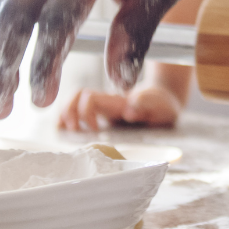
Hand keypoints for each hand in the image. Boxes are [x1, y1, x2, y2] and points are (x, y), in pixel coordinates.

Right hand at [58, 86, 181, 131]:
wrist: (165, 100)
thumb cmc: (161, 105)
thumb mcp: (160, 105)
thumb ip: (147, 104)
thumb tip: (130, 109)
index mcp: (117, 101)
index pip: (90, 98)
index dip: (85, 113)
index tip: (94, 130)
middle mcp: (106, 102)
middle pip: (76, 96)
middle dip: (68, 112)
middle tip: (73, 131)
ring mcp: (103, 107)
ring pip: (74, 101)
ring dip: (64, 114)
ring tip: (64, 131)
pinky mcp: (102, 114)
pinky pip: (79, 111)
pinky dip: (67, 118)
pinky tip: (66, 130)